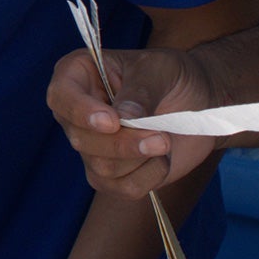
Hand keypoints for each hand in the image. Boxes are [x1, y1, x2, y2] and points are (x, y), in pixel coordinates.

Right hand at [48, 45, 219, 197]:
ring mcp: (92, 148)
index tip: (113, 121)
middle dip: (123, 143)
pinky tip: (163, 158)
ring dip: (140, 157)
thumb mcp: (160, 70)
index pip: (60, 96)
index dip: (81, 112)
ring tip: (166, 140)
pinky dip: (150, 176)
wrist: (198, 101)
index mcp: (78, 76)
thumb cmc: (173, 75)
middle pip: (81, 140)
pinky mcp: (112, 176)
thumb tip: (124, 118)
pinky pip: (123, 187)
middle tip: (161, 138)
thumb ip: (140, 92)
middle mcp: (77, 115)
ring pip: (101, 167)